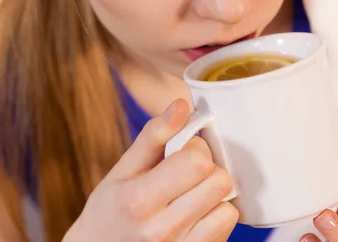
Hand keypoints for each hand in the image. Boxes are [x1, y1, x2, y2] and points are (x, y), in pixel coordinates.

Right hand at [64, 99, 238, 241]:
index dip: (195, 147)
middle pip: (219, 182)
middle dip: (206, 168)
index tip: (181, 150)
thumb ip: (153, 137)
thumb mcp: (121, 171)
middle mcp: (162, 229)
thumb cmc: (108, 210)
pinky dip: (216, 216)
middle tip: (185, 171)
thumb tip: (181, 106)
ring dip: (213, 195)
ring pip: (229, 208)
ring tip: (189, 194)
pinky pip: (227, 229)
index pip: (197, 163)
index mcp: (139, 200)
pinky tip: (194, 213)